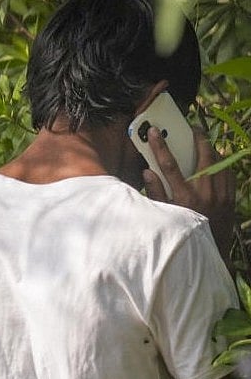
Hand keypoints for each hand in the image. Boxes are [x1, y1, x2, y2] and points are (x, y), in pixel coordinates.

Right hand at [144, 126, 235, 259]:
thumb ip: (155, 192)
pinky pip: (229, 174)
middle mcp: (204, 192)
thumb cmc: (181, 233)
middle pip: (203, 155)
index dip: (160, 145)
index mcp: (184, 196)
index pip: (169, 164)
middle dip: (197, 138)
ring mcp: (221, 194)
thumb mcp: (164, 214)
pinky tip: (217, 161)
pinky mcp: (231, 198)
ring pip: (219, 162)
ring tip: (204, 141)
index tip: (155, 131)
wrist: (210, 251)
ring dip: (211, 149)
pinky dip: (223, 164)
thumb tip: (148, 171)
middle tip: (192, 127)